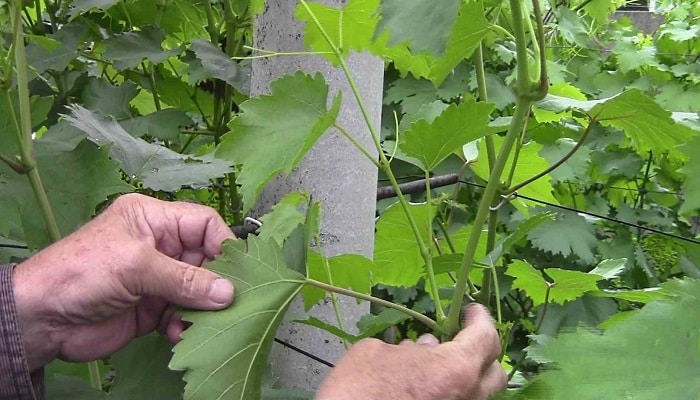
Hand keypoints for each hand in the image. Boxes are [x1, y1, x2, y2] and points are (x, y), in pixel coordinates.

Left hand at [12, 194, 234, 370]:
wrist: (42, 319)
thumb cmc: (82, 273)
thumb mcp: (136, 266)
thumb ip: (184, 279)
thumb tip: (228, 293)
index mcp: (154, 219)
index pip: (204, 224)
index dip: (222, 245)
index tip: (236, 271)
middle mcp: (160, 246)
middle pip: (206, 259)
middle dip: (215, 282)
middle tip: (224, 303)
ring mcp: (157, 278)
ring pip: (199, 289)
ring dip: (201, 308)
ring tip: (196, 323)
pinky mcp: (154, 307)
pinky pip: (184, 313)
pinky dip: (185, 324)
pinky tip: (175, 333)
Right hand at [316, 304, 506, 399]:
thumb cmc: (359, 387)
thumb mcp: (376, 352)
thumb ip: (408, 348)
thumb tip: (422, 349)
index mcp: (456, 369)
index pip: (486, 338)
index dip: (480, 319)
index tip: (471, 310)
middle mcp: (467, 397)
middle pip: (495, 374)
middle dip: (482, 353)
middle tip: (462, 339)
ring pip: (476, 394)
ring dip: (463, 375)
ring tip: (435, 364)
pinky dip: (448, 391)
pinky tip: (423, 386)